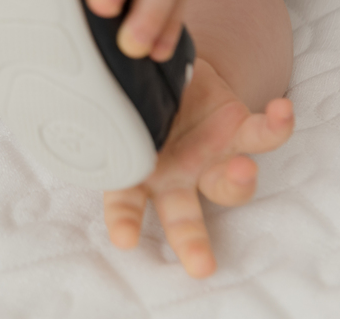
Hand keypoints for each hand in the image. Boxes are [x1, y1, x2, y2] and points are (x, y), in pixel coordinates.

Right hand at [102, 58, 294, 277]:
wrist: (174, 73)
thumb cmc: (135, 97)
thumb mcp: (114, 105)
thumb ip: (98, 111)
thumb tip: (57, 97)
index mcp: (140, 174)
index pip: (126, 202)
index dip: (124, 220)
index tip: (124, 238)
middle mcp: (178, 175)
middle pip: (184, 215)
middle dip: (191, 241)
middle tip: (199, 265)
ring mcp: (211, 156)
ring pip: (228, 183)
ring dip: (236, 181)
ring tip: (242, 169)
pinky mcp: (241, 129)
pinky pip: (264, 133)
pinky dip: (278, 125)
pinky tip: (282, 110)